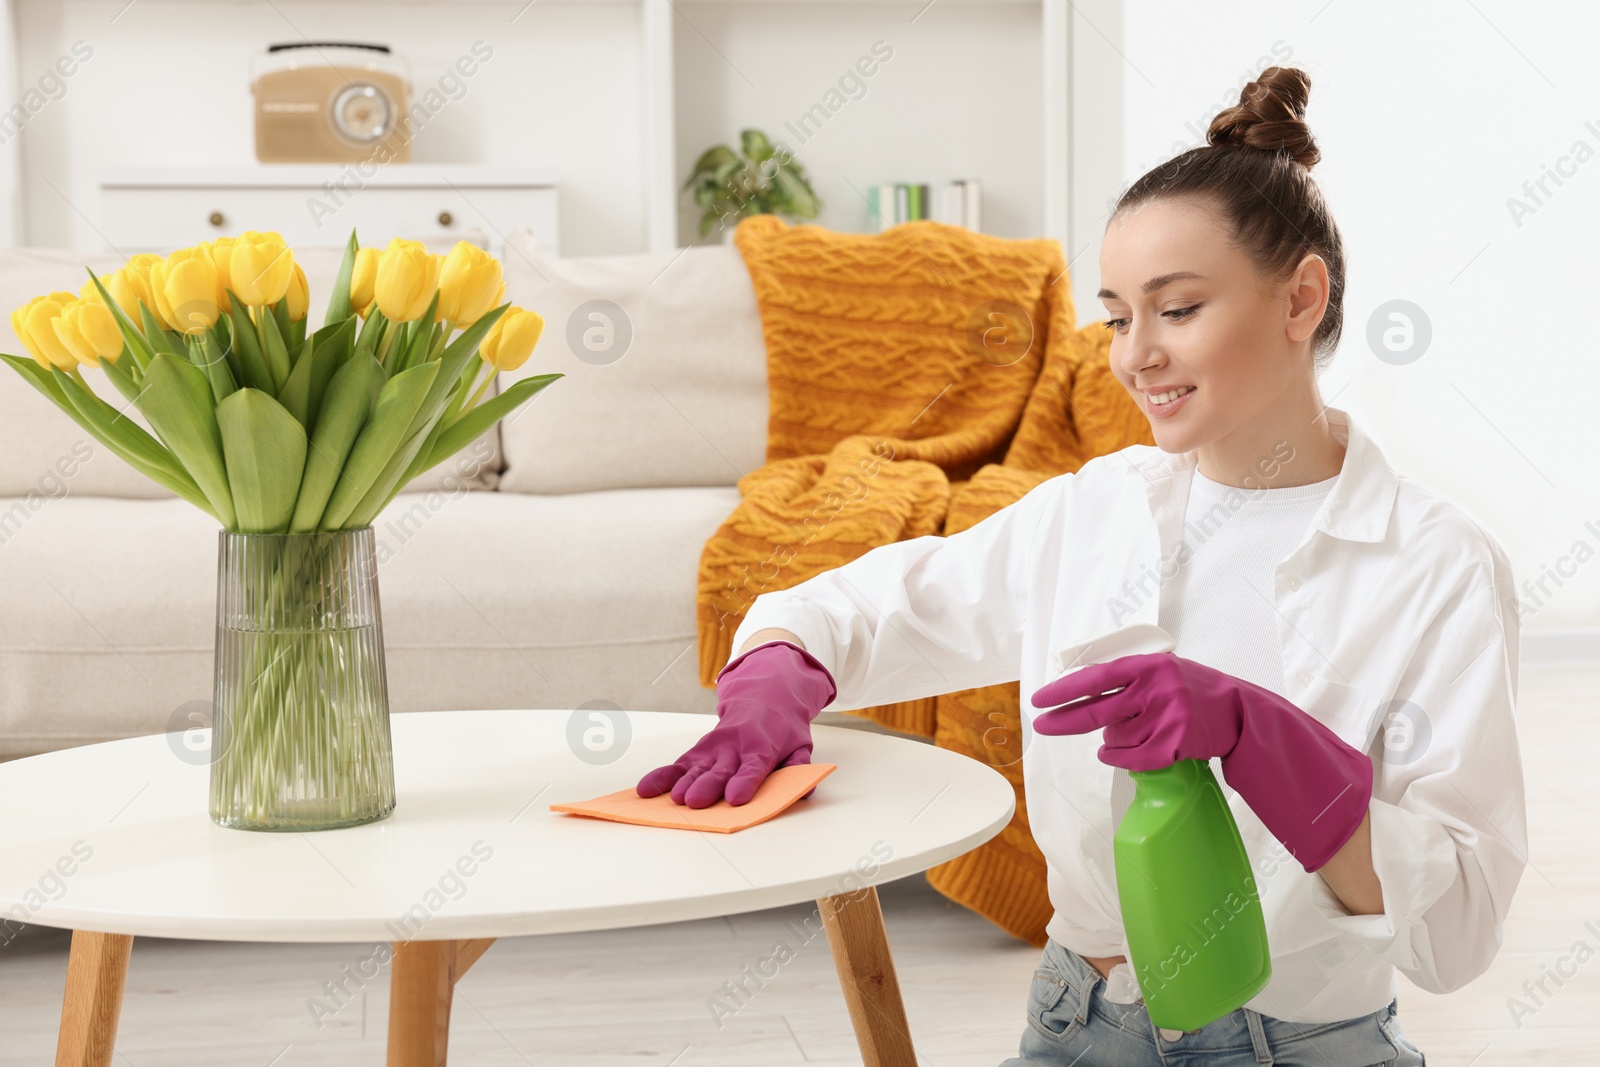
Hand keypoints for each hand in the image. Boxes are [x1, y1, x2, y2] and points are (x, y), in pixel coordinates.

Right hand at [635, 641, 836, 807]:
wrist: (764, 695)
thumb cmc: (783, 729)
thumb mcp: (800, 744)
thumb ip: (800, 767)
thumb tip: (805, 789)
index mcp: (761, 748)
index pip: (753, 767)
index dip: (745, 782)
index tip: (735, 798)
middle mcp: (734, 748)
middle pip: (720, 770)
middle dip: (708, 786)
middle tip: (697, 801)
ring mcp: (713, 749)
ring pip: (696, 768)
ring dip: (683, 783)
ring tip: (674, 799)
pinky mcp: (698, 751)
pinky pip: (678, 765)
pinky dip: (662, 776)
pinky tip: (646, 789)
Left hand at [1029, 652, 1372, 871]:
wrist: (1241, 713)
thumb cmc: (1194, 691)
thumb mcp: (1163, 673)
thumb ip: (1128, 681)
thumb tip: (1080, 697)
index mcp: (1148, 665)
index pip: (1096, 677)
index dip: (1065, 690)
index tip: (1039, 699)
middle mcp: (1156, 687)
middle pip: (1097, 710)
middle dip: (1063, 720)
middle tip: (1040, 726)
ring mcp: (1167, 715)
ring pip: (1115, 738)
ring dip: (1112, 741)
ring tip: (1134, 732)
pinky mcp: (1176, 742)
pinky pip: (1131, 758)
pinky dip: (1120, 758)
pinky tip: (1119, 753)